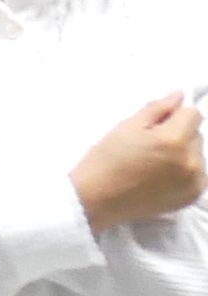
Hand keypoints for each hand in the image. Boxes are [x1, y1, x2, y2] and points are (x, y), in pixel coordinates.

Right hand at [77, 93, 207, 230]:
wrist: (97, 199)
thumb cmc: (106, 160)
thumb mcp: (126, 127)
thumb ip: (157, 109)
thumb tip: (178, 96)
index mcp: (173, 140)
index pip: (193, 114)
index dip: (175, 114)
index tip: (159, 122)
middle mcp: (190, 161)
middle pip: (197, 134)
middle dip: (179, 133)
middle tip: (151, 143)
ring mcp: (194, 181)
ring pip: (198, 154)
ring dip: (184, 153)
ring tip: (155, 162)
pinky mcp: (192, 195)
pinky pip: (198, 174)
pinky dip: (185, 171)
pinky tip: (162, 175)